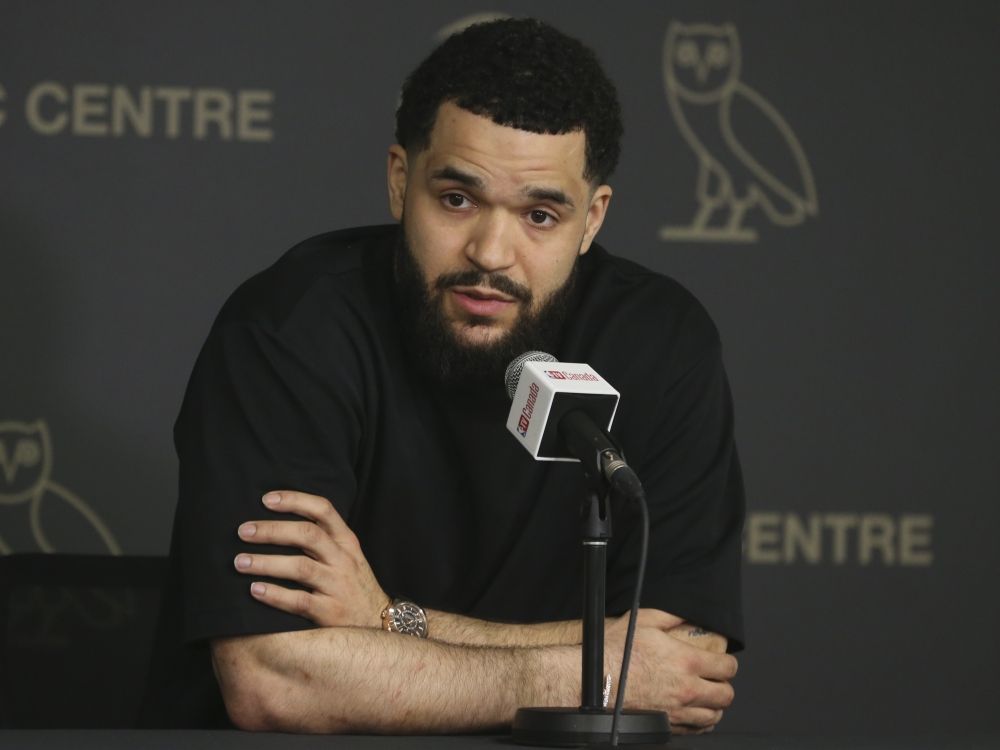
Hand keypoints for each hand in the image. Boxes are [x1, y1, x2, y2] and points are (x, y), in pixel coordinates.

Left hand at [234, 490, 387, 627]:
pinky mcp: (330, 612)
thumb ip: (323, 538)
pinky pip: (299, 601)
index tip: (266, 499)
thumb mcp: (347, 555)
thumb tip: (278, 521)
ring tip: (240, 562)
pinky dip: (275, 595)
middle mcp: (343, 559)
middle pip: (307, 535)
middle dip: (272, 530)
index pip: (323, 509)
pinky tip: (255, 590)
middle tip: (243, 531)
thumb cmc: (352, 585)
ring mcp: (338, 585)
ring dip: (266, 562)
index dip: (295, 500)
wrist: (377, 622)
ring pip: (301, 567)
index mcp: (346, 541)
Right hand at [604, 608, 736, 733]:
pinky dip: (701, 722)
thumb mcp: (642, 620)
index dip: (728, 662)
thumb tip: (686, 613)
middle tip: (715, 678)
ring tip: (707, 696)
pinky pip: (697, 730)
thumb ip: (670, 615)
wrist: (594, 682)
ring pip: (714, 716)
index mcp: (686, 661)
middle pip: (726, 695)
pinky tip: (695, 712)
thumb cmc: (614, 652)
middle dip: (724, 685)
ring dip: (715, 705)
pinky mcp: (667, 725)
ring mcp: (678, 711)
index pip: (727, 667)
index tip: (723, 660)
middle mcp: (687, 689)